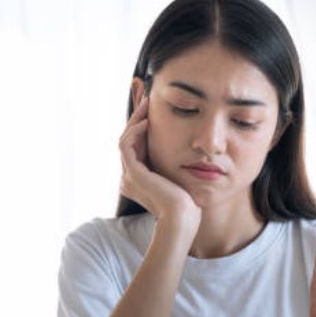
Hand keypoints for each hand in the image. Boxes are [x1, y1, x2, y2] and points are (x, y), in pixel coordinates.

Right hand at [119, 96, 199, 228]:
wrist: (181, 218)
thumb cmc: (186, 204)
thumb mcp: (180, 180)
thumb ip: (175, 167)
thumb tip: (189, 155)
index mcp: (138, 179)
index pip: (136, 147)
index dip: (142, 127)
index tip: (152, 110)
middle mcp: (130, 177)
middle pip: (129, 140)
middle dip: (137, 118)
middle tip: (146, 98)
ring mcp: (129, 175)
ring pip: (126, 139)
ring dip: (136, 120)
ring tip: (147, 105)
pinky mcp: (133, 172)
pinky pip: (126, 145)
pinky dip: (135, 131)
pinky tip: (147, 122)